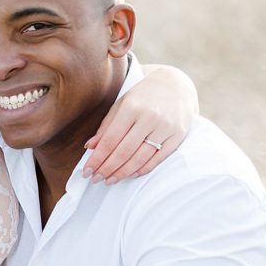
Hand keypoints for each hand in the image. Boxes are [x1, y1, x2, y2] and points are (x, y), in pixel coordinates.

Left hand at [81, 64, 197, 182]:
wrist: (175, 85)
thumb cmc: (143, 96)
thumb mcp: (121, 104)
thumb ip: (107, 125)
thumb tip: (90, 147)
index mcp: (131, 107)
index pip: (110, 139)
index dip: (97, 158)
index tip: (87, 171)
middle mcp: (149, 117)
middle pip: (124, 151)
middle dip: (107, 168)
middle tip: (96, 179)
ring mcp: (166, 127)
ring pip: (141, 157)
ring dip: (123, 172)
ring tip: (110, 180)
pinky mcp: (178, 135)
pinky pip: (158, 158)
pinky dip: (143, 169)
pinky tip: (130, 175)